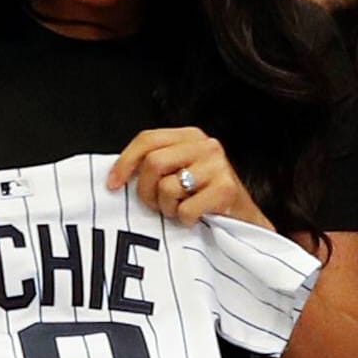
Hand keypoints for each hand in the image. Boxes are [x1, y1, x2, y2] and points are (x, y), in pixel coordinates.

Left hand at [106, 127, 271, 229]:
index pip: (147, 139)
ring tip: (179, 209)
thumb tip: (117, 174)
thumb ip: (156, 165)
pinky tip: (195, 217)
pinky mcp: (226, 188)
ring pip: (167, 187)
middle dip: (146, 191)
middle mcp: (206, 145)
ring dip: (167, 207)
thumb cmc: (205, 197)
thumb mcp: (180, 171)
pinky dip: (184, 220)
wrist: (245, 221)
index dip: (125, 162)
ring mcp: (218, 165)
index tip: (113, 184)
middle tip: (154, 205)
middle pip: (153, 163)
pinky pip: (185, 209)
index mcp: (190, 136)